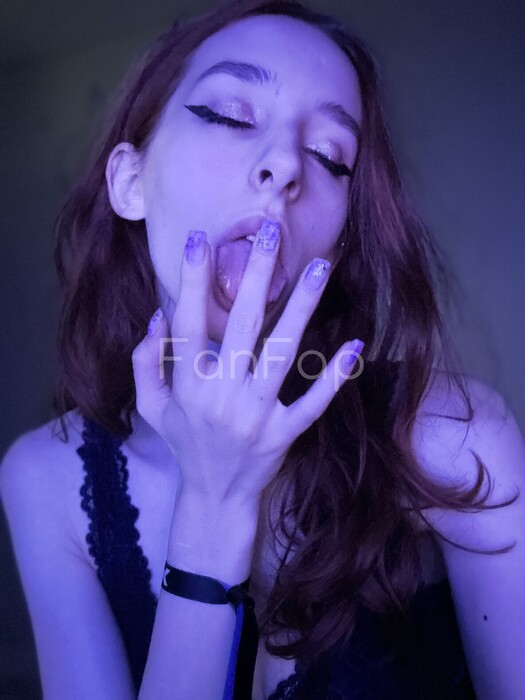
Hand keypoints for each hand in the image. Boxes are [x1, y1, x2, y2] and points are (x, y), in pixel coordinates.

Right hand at [132, 221, 362, 505]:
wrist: (214, 498)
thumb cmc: (184, 444)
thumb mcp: (151, 407)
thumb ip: (145, 361)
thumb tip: (157, 316)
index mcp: (187, 386)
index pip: (187, 324)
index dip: (191, 281)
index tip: (199, 239)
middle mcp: (221, 397)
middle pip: (240, 327)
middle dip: (255, 276)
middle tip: (271, 232)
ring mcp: (256, 416)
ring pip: (282, 354)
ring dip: (301, 307)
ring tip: (319, 267)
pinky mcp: (284, 434)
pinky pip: (312, 403)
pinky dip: (334, 376)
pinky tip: (354, 343)